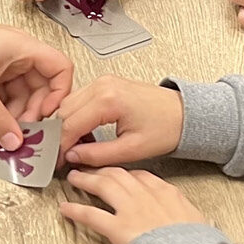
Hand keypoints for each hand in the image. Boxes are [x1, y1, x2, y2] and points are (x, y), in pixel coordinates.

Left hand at [0, 15, 71, 149]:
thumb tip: (15, 143)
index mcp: (23, 46)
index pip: (61, 67)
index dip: (59, 93)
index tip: (47, 115)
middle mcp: (19, 52)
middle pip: (41, 86)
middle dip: (32, 110)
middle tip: (19, 132)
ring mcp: (6, 62)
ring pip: (22, 93)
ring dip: (12, 112)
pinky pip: (5, 92)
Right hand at [58, 78, 182, 166]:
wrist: (184, 113)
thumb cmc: (166, 127)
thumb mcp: (131, 150)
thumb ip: (97, 155)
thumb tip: (73, 157)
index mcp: (108, 99)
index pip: (69, 125)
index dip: (60, 146)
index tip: (59, 161)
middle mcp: (102, 85)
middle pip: (64, 112)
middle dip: (60, 135)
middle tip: (63, 156)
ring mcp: (103, 82)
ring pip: (67, 104)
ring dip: (67, 125)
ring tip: (76, 146)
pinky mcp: (105, 84)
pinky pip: (79, 99)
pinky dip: (76, 116)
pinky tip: (84, 133)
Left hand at [59, 167, 207, 243]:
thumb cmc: (197, 243)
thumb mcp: (200, 224)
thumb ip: (195, 219)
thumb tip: (204, 222)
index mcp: (167, 192)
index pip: (142, 176)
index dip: (126, 173)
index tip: (118, 172)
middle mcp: (146, 195)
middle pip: (118, 174)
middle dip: (102, 170)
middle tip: (89, 169)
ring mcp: (130, 209)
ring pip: (102, 186)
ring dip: (86, 180)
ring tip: (74, 179)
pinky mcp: (118, 227)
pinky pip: (91, 215)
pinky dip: (76, 211)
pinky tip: (65, 209)